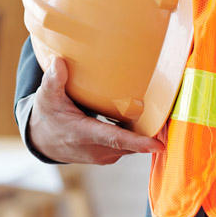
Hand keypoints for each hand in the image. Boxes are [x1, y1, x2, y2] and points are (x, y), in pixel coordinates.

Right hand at [28, 57, 164, 163]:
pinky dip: (136, 135)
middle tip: (172, 115)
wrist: (43, 142)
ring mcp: (104, 155)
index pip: (114, 139)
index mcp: (84, 134)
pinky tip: (144, 118)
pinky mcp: (109, 155)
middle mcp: (97, 149)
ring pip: (132, 145)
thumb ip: (54, 80)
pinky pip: (128, 145)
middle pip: (131, 142)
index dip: (138, 143)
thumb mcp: (47, 97)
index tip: (159, 145)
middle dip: (152, 134)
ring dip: (145, 133)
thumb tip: (60, 61)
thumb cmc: (47, 116)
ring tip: (161, 114)